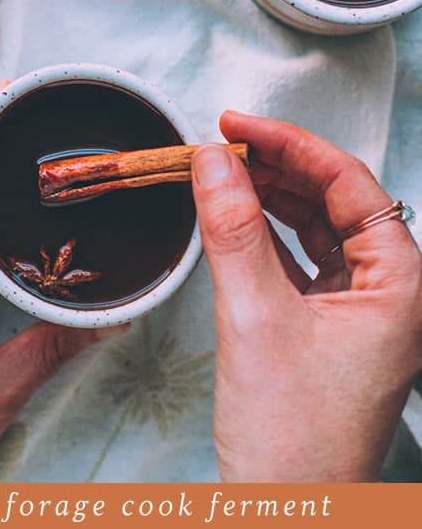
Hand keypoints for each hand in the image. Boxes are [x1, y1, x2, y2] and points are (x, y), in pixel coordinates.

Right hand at [192, 112, 421, 481]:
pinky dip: (263, 236)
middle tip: (222, 145)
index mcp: (400, 285)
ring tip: (222, 174)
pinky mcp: (327, 327)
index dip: (291, 145)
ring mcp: (359, 310)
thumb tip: (213, 159)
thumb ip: (233, 229)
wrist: (287, 517)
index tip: (238, 124)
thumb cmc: (291, 439)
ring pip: (316, 228)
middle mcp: (389, 292)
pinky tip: (232, 219)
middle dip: (277, 168)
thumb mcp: (253, 318)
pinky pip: (298, 260)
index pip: (349, 184)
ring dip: (269, 198)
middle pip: (334, 201)